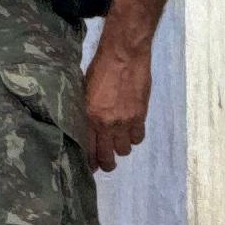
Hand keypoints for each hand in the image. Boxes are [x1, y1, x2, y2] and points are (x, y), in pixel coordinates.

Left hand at [83, 36, 152, 173]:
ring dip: (120, 148)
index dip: (90, 162)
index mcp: (88, 117)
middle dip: (106, 163)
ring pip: (124, 150)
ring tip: (118, 142)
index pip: (88, 149)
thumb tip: (84, 126)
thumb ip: (85, 112)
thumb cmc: (99, 69)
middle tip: (106, 163)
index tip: (90, 168)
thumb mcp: (83, 91)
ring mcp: (125, 121)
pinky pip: (138, 138)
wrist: (124, 56)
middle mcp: (106, 124)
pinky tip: (130, 132)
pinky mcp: (140, 116)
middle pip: (107, 156)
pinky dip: (134, 138)